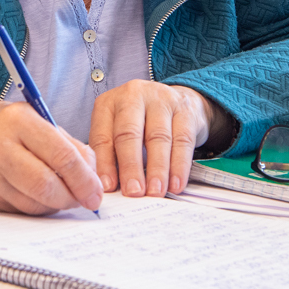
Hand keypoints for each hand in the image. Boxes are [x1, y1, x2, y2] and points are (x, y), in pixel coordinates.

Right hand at [0, 101, 102, 214]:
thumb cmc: (8, 128)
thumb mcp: (40, 122)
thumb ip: (71, 146)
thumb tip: (93, 179)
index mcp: (18, 121)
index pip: (61, 155)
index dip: (84, 179)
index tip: (96, 193)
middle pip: (45, 185)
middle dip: (71, 198)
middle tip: (84, 200)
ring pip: (34, 204)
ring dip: (56, 205)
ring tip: (62, 195)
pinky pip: (21, 211)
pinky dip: (38, 208)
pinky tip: (40, 196)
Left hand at [88, 81, 228, 197]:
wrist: (176, 100)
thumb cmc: (140, 121)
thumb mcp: (117, 128)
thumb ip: (110, 153)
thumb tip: (108, 186)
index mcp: (108, 103)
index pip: (103, 135)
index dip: (105, 163)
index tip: (108, 187)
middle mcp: (133, 96)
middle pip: (130, 133)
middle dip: (131, 166)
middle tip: (133, 191)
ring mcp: (161, 100)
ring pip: (158, 137)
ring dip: (157, 169)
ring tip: (154, 191)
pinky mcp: (185, 110)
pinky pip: (183, 140)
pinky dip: (179, 165)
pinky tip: (175, 183)